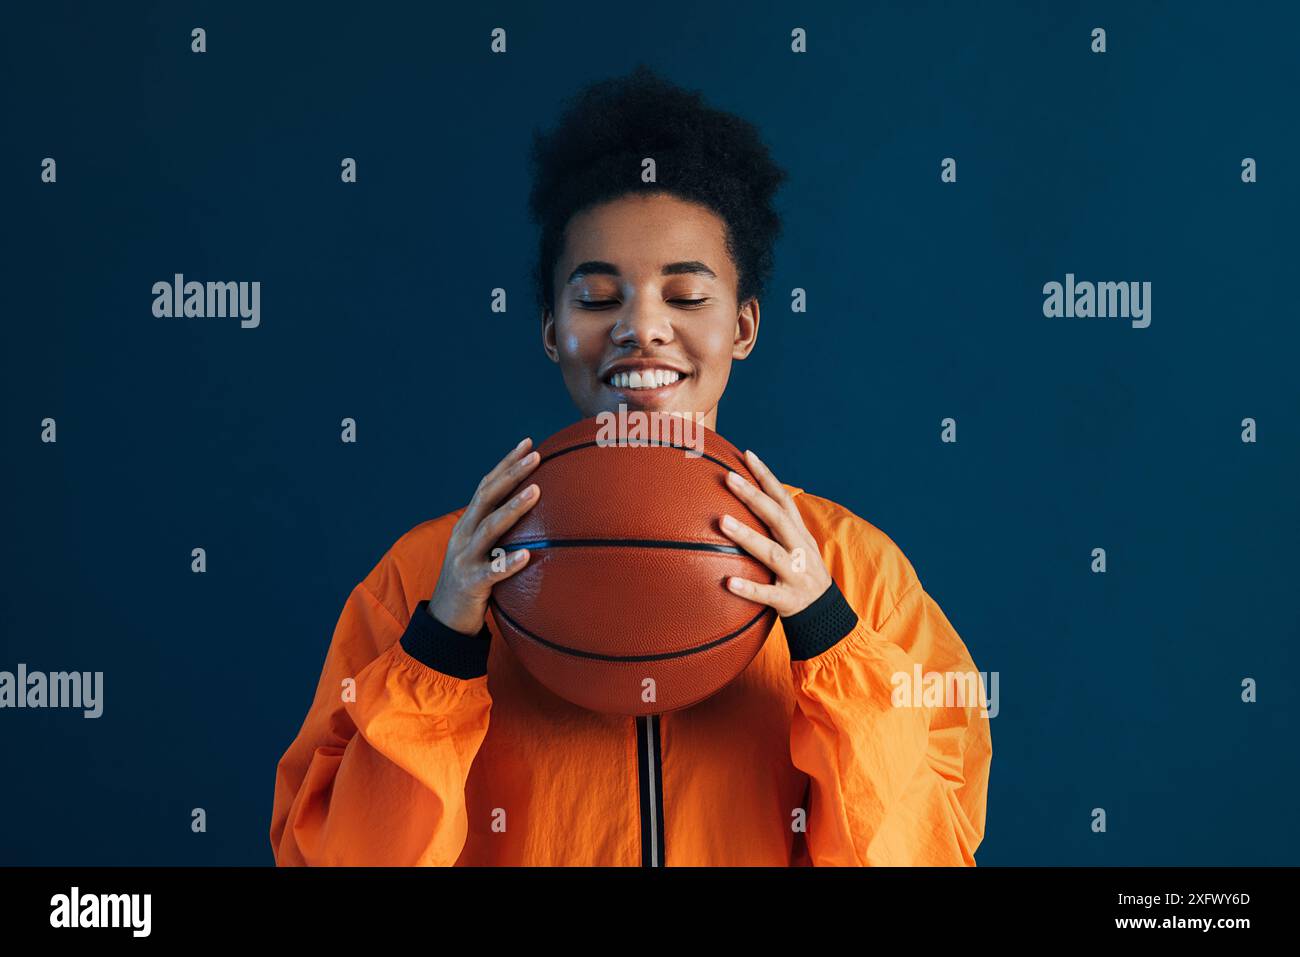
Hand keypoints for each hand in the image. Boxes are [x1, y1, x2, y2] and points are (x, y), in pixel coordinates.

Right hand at [427, 438, 541, 634]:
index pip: (487, 485)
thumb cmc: (473, 581)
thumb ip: (502, 532)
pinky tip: (527, 555)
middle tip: (537, 456)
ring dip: (513, 508)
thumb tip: (538, 514)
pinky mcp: (471, 584)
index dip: (506, 463)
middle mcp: (464, 534)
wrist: (445, 620)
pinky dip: (509, 562)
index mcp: (468, 524)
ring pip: (489, 528)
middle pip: (487, 497)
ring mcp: (465, 558)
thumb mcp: (483, 550)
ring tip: (536, 491)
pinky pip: (492, 572)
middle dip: (511, 474)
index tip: (529, 444)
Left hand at [718, 449, 832, 617]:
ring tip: (722, 522)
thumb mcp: (796, 547)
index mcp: (799, 534)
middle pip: (777, 518)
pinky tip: (728, 582)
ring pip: (771, 553)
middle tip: (728, 478)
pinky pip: (767, 595)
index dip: (766, 476)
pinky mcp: (789, 600)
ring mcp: (795, 575)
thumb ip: (776, 528)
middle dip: (753, 496)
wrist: (826, 616)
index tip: (747, 454)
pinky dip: (749, 588)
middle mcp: (799, 550)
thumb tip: (746, 501)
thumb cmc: (801, 575)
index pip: (783, 499)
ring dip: (747, 536)